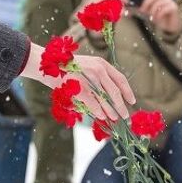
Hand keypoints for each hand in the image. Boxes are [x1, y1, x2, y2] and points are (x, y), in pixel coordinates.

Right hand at [20, 43, 135, 119]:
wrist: (49, 64)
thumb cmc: (68, 68)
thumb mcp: (87, 67)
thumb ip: (99, 78)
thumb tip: (112, 98)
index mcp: (102, 64)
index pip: (120, 79)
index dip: (128, 91)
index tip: (132, 101)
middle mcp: (98, 69)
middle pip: (115, 92)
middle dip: (121, 106)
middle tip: (125, 116)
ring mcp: (89, 78)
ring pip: (105, 99)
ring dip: (111, 111)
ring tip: (115, 118)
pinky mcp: (80, 87)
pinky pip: (93, 103)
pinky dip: (98, 111)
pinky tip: (102, 116)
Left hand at [137, 0, 181, 33]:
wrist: (170, 27)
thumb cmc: (160, 19)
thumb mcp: (150, 13)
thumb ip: (144, 9)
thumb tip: (135, 8)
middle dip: (146, 3)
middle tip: (142, 11)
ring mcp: (170, 2)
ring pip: (158, 3)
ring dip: (153, 11)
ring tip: (152, 18)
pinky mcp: (173, 7)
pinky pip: (164, 9)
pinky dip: (158, 15)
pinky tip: (157, 19)